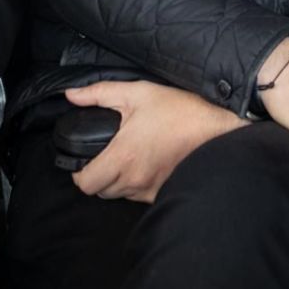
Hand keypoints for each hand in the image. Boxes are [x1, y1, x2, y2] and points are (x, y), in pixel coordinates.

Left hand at [66, 81, 246, 203]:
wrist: (217, 129)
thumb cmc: (180, 111)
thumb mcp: (139, 92)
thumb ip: (100, 93)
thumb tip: (71, 95)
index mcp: (123, 156)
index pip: (85, 184)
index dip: (79, 173)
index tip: (85, 159)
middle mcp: (134, 179)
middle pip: (99, 191)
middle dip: (98, 175)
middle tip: (108, 153)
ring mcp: (149, 189)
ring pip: (119, 194)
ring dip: (117, 181)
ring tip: (130, 157)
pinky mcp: (162, 193)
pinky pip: (139, 195)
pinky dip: (137, 184)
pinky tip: (147, 164)